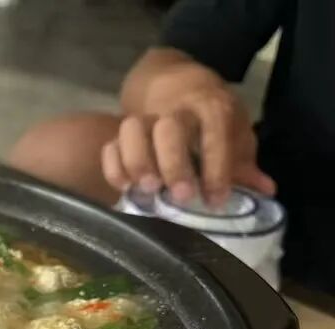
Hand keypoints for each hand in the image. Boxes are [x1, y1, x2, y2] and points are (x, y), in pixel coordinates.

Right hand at [101, 89, 275, 205]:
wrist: (171, 80)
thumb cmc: (208, 112)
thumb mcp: (233, 128)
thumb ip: (243, 161)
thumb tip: (265, 190)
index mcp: (211, 107)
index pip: (214, 134)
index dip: (216, 170)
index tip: (215, 200)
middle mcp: (176, 109)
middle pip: (169, 129)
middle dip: (173, 164)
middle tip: (180, 196)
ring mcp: (145, 117)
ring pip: (132, 130)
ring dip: (138, 162)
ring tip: (147, 189)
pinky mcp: (121, 128)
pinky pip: (110, 145)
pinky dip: (114, 167)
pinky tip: (125, 187)